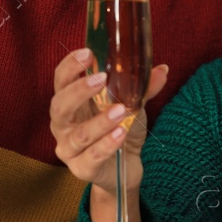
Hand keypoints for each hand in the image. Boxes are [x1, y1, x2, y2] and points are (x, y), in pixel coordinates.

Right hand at [51, 50, 169, 221]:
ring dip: (100, 121)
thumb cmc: (120, 130)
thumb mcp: (132, 106)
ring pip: (79, 134)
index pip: (60, 81)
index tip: (87, 52)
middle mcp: (63, 126)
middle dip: (78, 90)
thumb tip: (162, 69)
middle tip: (102, 78)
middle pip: (60, 106)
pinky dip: (107, 144)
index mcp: (70, 104)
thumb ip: (142, 89)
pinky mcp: (82, 169)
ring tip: (120, 110)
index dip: (70, 66)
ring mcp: (70, 149)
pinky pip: (92, 156)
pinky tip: (120, 134)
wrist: (126, 168)